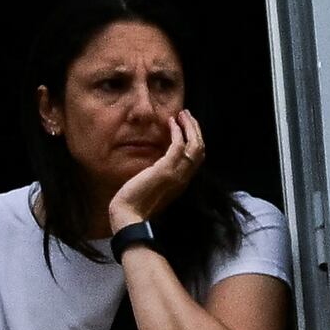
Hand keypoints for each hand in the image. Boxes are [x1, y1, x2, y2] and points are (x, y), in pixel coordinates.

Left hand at [106, 108, 206, 233]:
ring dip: (189, 126)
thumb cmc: (135, 204)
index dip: (196, 140)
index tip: (188, 127)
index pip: (198, 158)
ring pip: (194, 145)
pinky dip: (177, 132)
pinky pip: (178, 146)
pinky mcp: (165, 170)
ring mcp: (177, 174)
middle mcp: (184, 178)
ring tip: (182, 114)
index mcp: (182, 182)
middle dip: (195, 129)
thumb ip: (160, 175)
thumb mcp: (153, 186)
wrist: (129, 216)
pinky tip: (170, 122)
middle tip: (187, 115)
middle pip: (200, 149)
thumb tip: (157, 163)